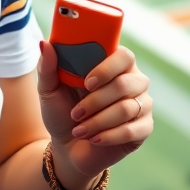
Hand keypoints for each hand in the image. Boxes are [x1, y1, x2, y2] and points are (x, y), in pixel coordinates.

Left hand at [37, 40, 152, 189]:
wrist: (68, 145)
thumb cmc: (61, 110)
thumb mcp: (49, 89)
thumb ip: (47, 66)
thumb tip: (46, 43)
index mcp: (113, 63)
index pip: (123, 55)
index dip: (106, 68)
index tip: (86, 83)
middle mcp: (133, 80)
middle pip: (125, 83)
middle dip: (96, 101)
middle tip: (76, 113)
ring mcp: (142, 103)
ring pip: (127, 108)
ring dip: (98, 121)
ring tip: (80, 129)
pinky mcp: (144, 128)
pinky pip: (132, 130)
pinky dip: (108, 136)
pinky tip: (93, 139)